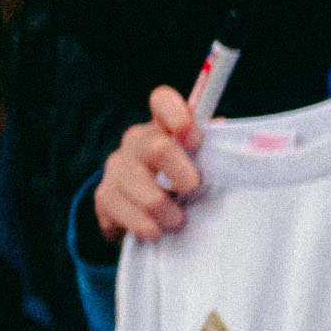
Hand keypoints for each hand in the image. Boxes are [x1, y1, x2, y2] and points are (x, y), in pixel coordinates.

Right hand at [93, 84, 205, 241]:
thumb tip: (227, 141)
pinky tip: (155, 229)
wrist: (147, 217)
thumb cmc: (183, 186)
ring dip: (168, 212)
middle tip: (192, 190)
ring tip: (177, 220)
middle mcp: (135, 141)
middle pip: (157, 149)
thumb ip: (213, 152)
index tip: (194, 140)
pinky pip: (129, 215)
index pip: (162, 101)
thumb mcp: (202, 166)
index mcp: (163, 126)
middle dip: (182, 176)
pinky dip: (147, 227)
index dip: (178, 115)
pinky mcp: (103, 196)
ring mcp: (115, 167)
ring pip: (145, 192)